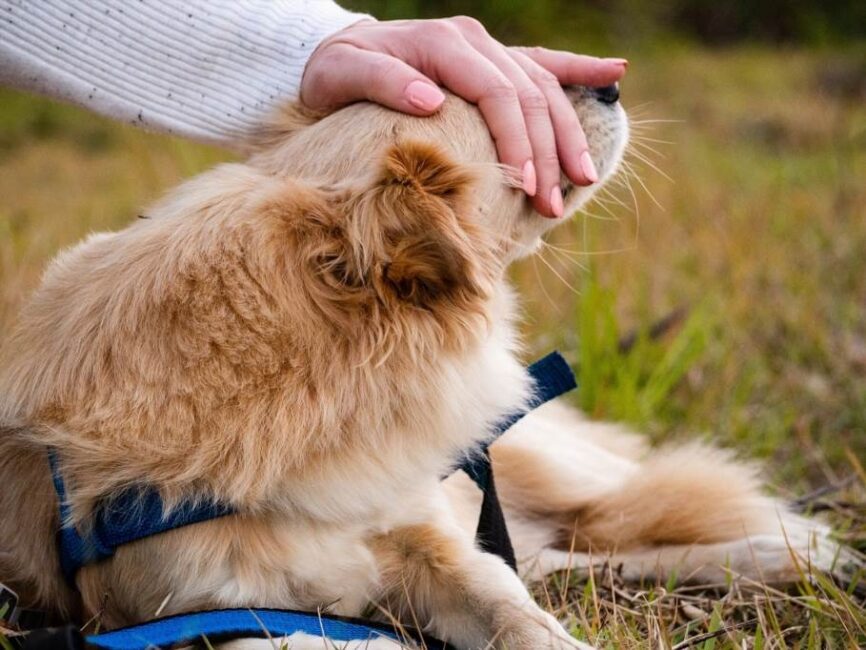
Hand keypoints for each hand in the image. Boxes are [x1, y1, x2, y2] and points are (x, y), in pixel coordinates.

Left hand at [301, 17, 626, 217]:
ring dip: (568, 134)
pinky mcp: (493, 60)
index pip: (497, 94)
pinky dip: (580, 69)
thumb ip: (381, 82)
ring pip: (544, 87)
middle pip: (529, 96)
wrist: (337, 53)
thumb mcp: (341, 75)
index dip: (518, 141)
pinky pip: (544, 62)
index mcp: (444, 43)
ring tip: (584, 178)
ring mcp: (488, 48)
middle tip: (554, 205)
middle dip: (548, 152)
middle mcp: (474, 42)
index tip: (527, 187)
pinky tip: (614, 75)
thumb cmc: (335, 73)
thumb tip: (430, 99)